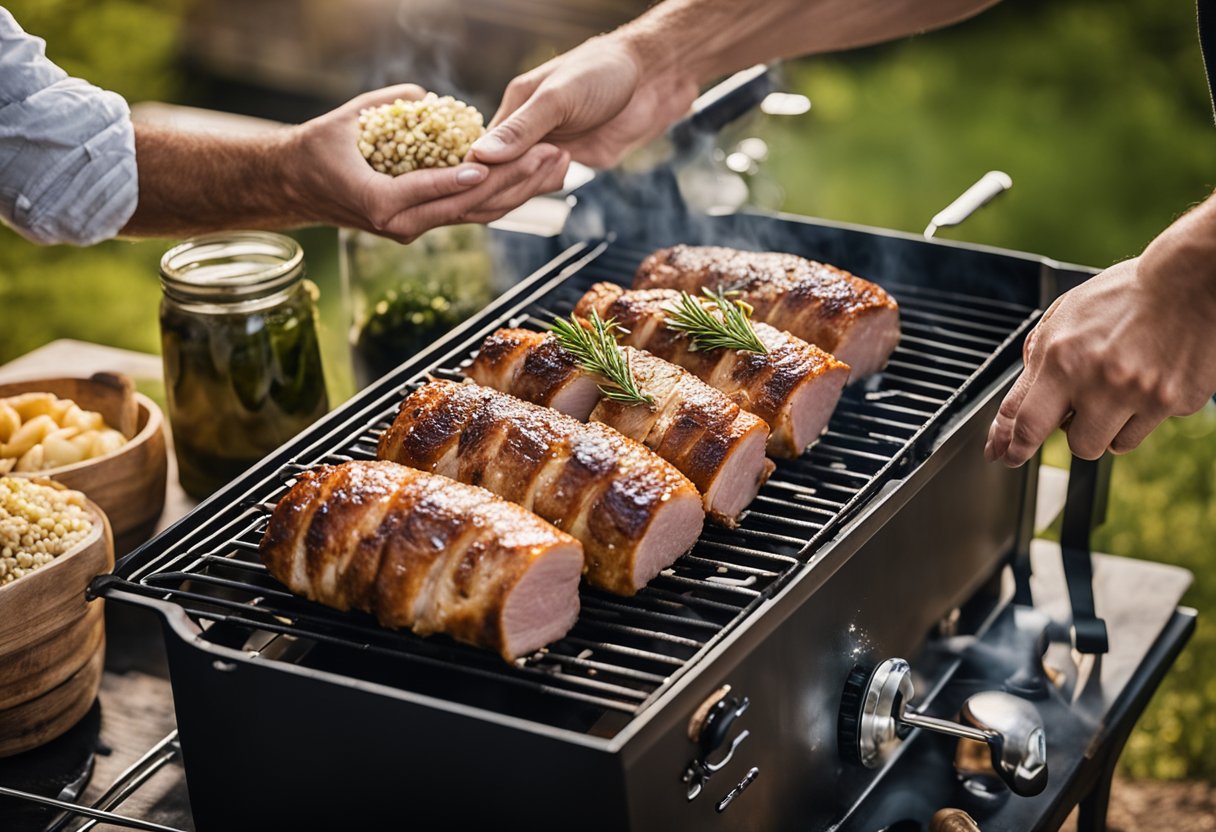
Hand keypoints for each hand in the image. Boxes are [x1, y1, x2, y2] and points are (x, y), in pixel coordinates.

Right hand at [284, 84, 569, 241]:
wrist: (294, 188)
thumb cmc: (314, 151)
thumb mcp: (345, 121)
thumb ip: (387, 105)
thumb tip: (425, 97)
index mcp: (381, 203)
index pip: (432, 188)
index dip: (465, 175)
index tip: (495, 163)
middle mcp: (403, 224)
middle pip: (468, 204)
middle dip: (514, 180)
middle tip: (550, 156)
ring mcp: (415, 228)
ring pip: (477, 213)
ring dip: (520, 190)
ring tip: (556, 166)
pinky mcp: (424, 224)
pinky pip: (469, 213)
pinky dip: (503, 197)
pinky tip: (535, 180)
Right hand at [470, 34, 697, 168]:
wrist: (651, 80)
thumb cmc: (603, 73)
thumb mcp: (559, 98)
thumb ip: (521, 130)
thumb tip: (480, 157)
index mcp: (512, 109)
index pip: (480, 154)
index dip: (482, 175)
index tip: (487, 185)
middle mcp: (522, 132)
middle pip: (495, 177)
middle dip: (511, 181)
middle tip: (550, 161)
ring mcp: (543, 150)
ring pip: (519, 187)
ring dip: (534, 183)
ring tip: (563, 158)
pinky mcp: (565, 163)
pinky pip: (544, 186)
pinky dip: (550, 185)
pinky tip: (567, 169)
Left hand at [985, 256, 1215, 466]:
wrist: (1192, 280)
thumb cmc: (1124, 295)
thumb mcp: (1064, 317)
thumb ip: (1037, 362)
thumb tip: (1013, 409)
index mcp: (1062, 358)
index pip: (1027, 422)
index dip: (1013, 446)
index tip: (1007, 455)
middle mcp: (1100, 381)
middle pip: (1075, 445)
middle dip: (1072, 433)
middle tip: (1080, 410)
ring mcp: (1141, 395)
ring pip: (1111, 445)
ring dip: (1107, 428)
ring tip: (1117, 391)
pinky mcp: (1176, 401)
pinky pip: (1147, 428)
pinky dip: (1142, 414)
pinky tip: (1146, 382)